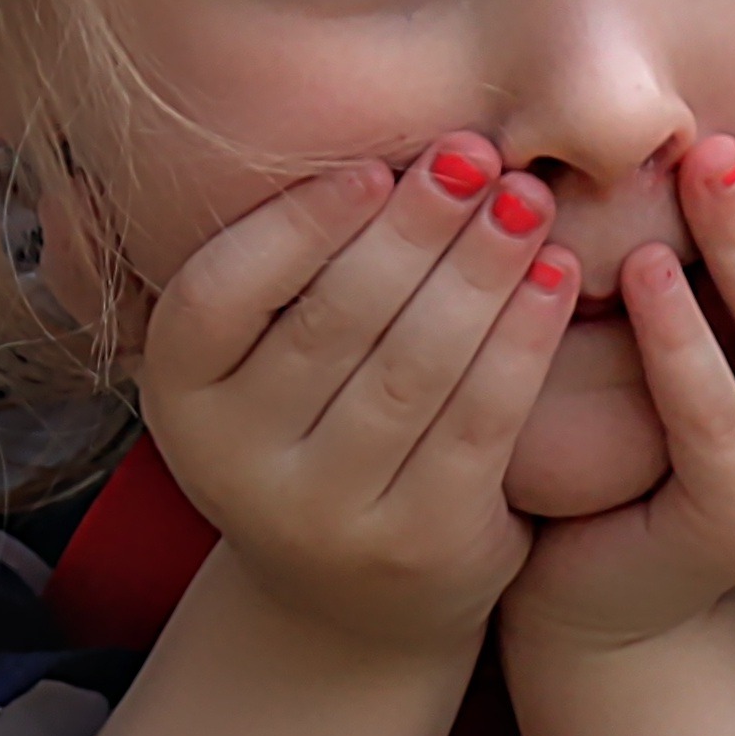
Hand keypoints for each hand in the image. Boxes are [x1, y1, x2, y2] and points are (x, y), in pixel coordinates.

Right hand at [136, 135, 585, 655]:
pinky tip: (556, 278)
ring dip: (480, 270)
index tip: (374, 166)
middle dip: (415, 228)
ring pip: (414, 368)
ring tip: (528, 200)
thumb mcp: (263, 359)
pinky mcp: (418, 546)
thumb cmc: (315, 425)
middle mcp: (233, 465)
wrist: (353, 595)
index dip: (298, 225)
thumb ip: (287, 265)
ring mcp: (323, 516)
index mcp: (178, 399)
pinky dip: (523, 340)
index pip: (218, 294)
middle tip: (477, 155)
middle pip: (332, 322)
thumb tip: (372, 140)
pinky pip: (480, 422)